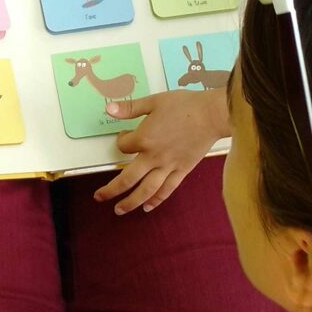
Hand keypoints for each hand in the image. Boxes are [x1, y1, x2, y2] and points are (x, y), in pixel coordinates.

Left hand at [92, 89, 227, 213]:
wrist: (212, 115)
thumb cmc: (184, 105)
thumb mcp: (154, 101)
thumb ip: (130, 108)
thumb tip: (109, 109)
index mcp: (144, 139)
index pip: (124, 147)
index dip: (120, 142)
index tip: (124, 137)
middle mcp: (153, 157)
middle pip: (127, 179)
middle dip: (111, 190)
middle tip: (99, 197)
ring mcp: (168, 167)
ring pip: (146, 190)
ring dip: (131, 202)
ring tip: (119, 210)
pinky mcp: (182, 171)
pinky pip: (167, 189)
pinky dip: (156, 200)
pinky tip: (147, 207)